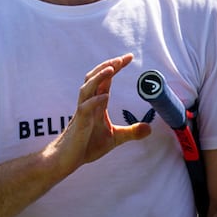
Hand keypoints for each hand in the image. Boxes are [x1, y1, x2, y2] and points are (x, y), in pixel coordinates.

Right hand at [51, 53, 150, 172]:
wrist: (66, 160)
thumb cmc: (87, 146)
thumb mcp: (114, 138)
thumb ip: (131, 132)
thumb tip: (149, 129)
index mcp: (96, 104)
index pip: (105, 80)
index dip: (115, 67)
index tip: (128, 57)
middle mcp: (88, 103)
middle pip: (95, 78)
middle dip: (108, 66)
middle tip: (123, 58)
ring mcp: (82, 112)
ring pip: (87, 88)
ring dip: (99, 77)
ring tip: (112, 68)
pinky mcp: (79, 124)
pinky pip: (85, 108)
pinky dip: (95, 101)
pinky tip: (105, 97)